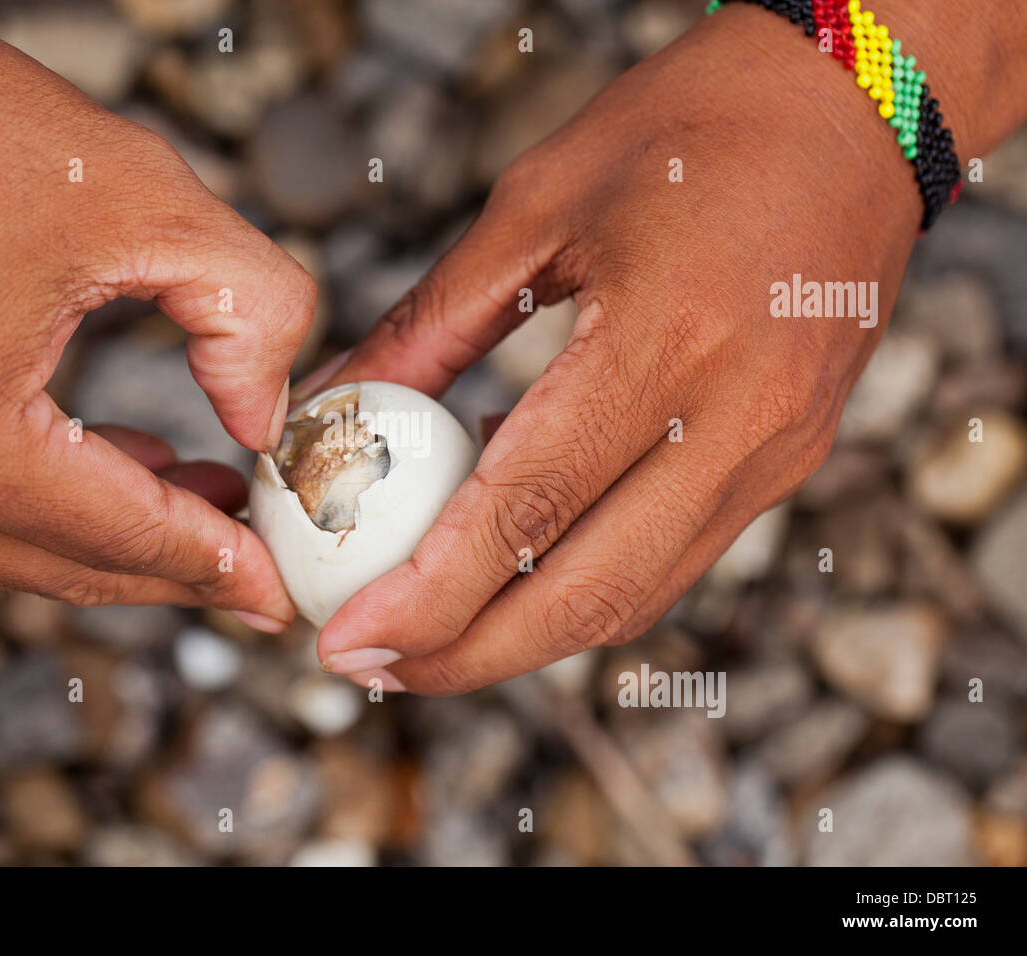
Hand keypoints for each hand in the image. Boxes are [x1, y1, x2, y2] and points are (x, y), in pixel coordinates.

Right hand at [0, 0, 312, 626]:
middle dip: (173, 564)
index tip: (279, 588)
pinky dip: (40, 502)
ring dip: (110, 535)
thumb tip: (267, 422)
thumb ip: (251, 314)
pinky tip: (115, 464)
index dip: (217, 562)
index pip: (120, 534)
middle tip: (255, 557)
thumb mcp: (149, 205)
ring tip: (205, 497)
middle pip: (64, 564)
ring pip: (10, 548)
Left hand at [312, 4, 1006, 691]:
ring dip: (527, 640)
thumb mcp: (535, 205)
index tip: (345, 640)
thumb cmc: (690, 126)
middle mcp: (738, 418)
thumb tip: (333, 407)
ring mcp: (778, 449)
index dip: (429, 598)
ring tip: (428, 641)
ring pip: (640, 595)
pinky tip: (516, 579)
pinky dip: (587, 587)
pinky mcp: (792, 458)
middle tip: (372, 667)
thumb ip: (430, 326)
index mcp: (667, 340)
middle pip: (590, 593)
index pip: (530, 512)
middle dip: (469, 656)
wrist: (854, 107)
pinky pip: (677, 556)